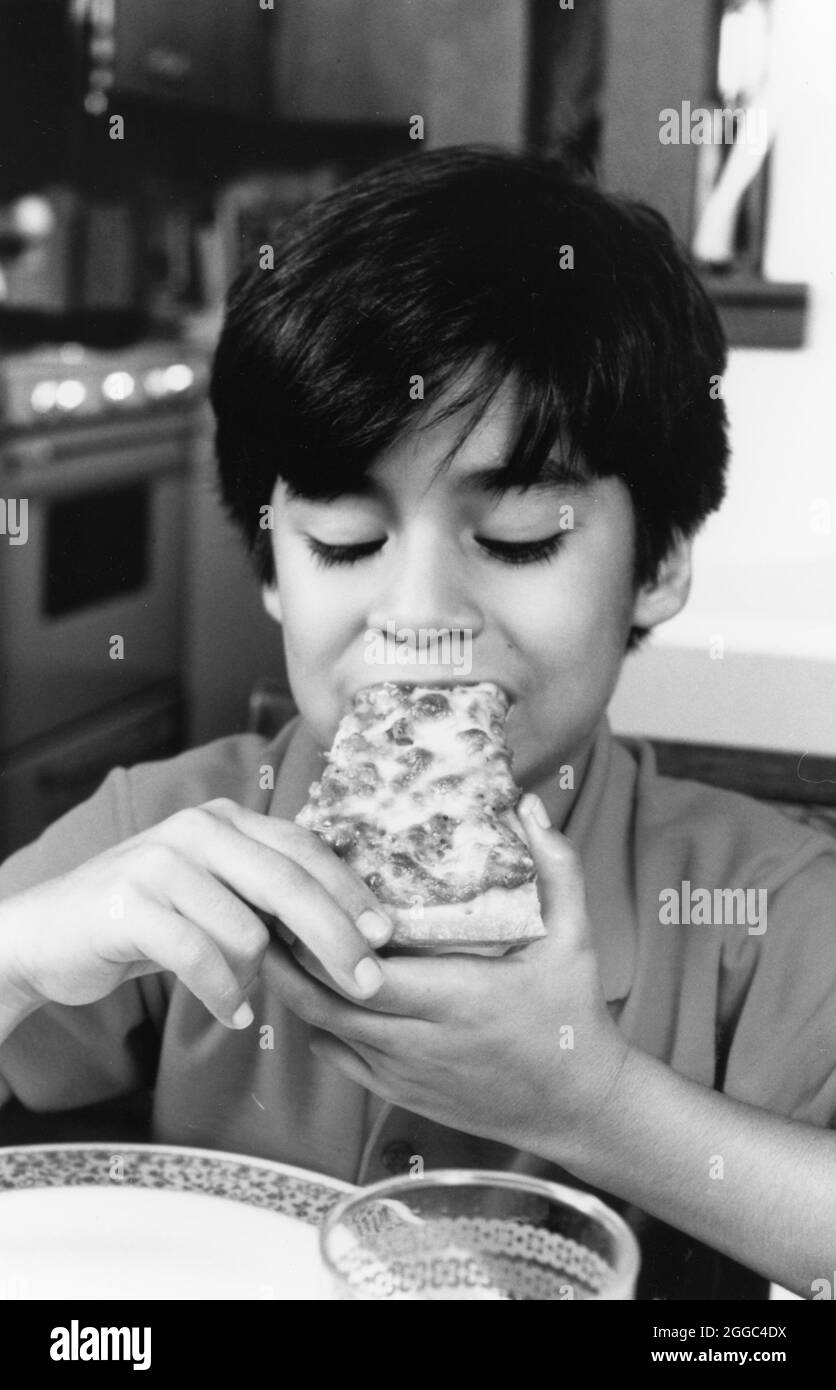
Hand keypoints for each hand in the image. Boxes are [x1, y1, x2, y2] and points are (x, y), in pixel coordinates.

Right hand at [0, 798, 390, 1035]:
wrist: (48, 935)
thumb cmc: (146, 918)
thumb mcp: (211, 892)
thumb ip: (264, 894)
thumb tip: (349, 925)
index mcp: (224, 820)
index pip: (304, 848)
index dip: (348, 890)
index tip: (385, 932)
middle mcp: (196, 829)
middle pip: (289, 884)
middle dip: (336, 937)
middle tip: (366, 981)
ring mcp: (160, 862)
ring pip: (245, 930)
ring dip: (254, 976)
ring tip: (240, 994)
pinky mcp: (130, 904)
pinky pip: (200, 958)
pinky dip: (223, 994)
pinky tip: (233, 1014)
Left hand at [261, 794, 630, 1158]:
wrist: (579, 1108)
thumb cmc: (575, 1017)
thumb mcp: (575, 939)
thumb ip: (556, 870)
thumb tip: (528, 805)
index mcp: (459, 999)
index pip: (368, 974)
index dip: (325, 942)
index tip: (302, 897)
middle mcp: (422, 1041)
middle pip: (328, 1002)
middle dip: (289, 958)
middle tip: (267, 909)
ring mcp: (405, 1073)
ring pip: (324, 1030)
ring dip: (296, 988)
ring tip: (274, 941)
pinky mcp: (398, 1094)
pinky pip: (337, 1057)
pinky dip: (316, 1023)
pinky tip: (309, 988)